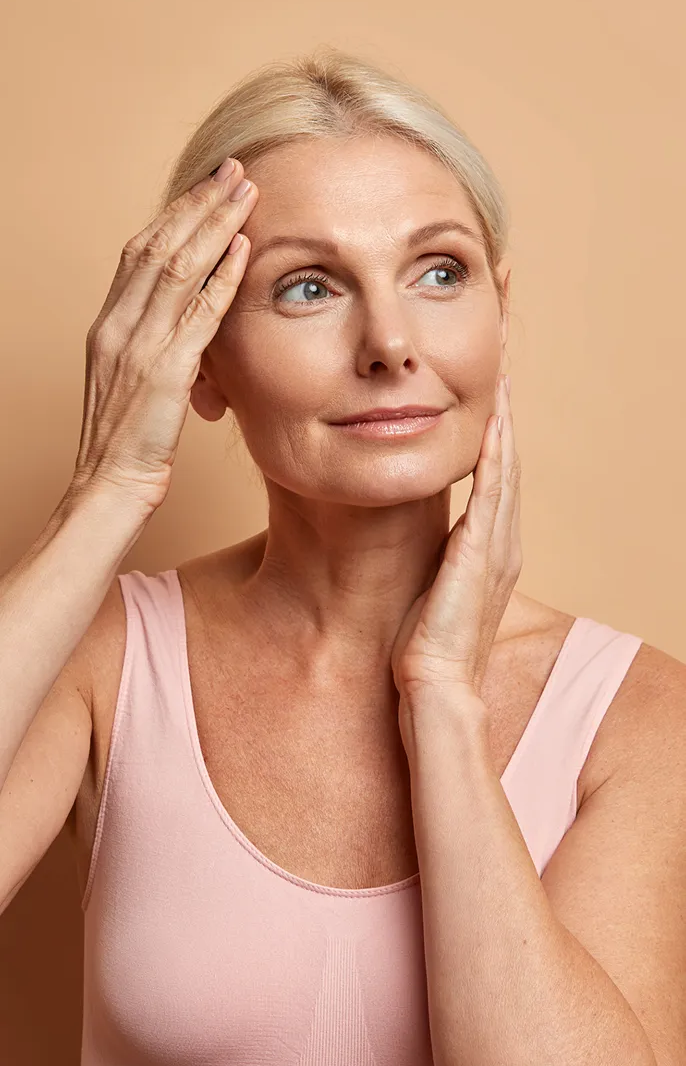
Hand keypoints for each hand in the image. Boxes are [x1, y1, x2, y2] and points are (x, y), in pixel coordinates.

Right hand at [72, 158, 258, 515]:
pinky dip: (221, 278)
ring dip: (215, 225)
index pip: (141, 252)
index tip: (206, 188)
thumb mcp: (135, 384)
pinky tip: (243, 250)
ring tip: (246, 192)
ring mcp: (138, 346)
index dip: (175, 214)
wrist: (108, 486)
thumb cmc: (126, 445)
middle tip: (233, 170)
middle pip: (158, 245)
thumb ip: (153, 347)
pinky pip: (196, 315)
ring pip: (177, 268)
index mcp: (108, 325)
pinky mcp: (163, 372)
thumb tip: (183, 325)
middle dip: (198, 203)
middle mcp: (118, 326)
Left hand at [391, 373, 521, 701]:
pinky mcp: (480, 556)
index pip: (499, 486)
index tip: (488, 408)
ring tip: (500, 389)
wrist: (434, 685)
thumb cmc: (425, 646)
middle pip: (510, 470)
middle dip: (504, 424)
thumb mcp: (433, 589)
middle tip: (500, 379)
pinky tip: (491, 429)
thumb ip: (436, 560)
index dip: (496, 444)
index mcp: (493, 554)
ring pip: (507, 475)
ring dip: (503, 429)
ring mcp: (497, 551)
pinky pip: (492, 497)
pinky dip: (494, 460)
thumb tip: (415, 537)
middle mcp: (504, 547)